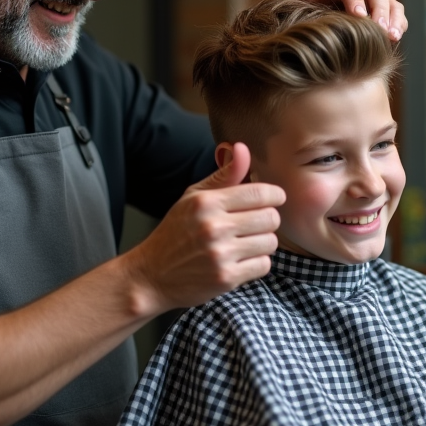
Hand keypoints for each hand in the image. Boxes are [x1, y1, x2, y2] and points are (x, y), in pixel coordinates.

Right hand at [123, 143, 281, 313]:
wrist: (151, 276)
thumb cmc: (175, 233)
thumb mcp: (193, 197)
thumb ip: (224, 175)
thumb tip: (242, 148)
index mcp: (207, 202)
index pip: (261, 193)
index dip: (275, 196)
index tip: (274, 199)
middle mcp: (214, 226)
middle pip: (271, 218)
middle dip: (268, 220)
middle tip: (255, 224)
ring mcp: (220, 254)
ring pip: (270, 242)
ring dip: (263, 243)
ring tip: (246, 243)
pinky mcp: (226, 278)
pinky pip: (264, 265)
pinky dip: (257, 263)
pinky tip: (241, 260)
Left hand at [275, 0, 405, 41]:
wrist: (326, 30)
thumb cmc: (313, 12)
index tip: (356, 14)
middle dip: (376, 8)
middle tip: (376, 27)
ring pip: (390, 1)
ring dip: (390, 17)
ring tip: (389, 35)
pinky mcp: (389, 13)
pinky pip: (398, 15)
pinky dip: (399, 25)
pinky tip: (394, 39)